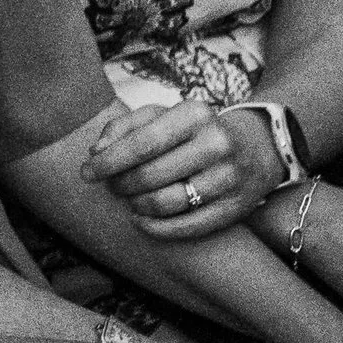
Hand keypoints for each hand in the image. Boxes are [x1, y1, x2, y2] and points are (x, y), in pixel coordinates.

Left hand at [82, 101, 281, 236]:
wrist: (256, 148)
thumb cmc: (194, 131)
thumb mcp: (162, 115)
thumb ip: (124, 127)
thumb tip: (95, 151)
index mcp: (194, 114)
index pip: (141, 143)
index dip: (108, 161)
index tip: (85, 172)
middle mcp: (216, 144)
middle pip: (150, 175)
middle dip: (120, 184)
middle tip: (111, 186)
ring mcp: (229, 178)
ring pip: (166, 203)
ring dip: (137, 205)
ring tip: (128, 199)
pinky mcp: (236, 208)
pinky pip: (188, 226)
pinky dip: (157, 227)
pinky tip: (141, 220)